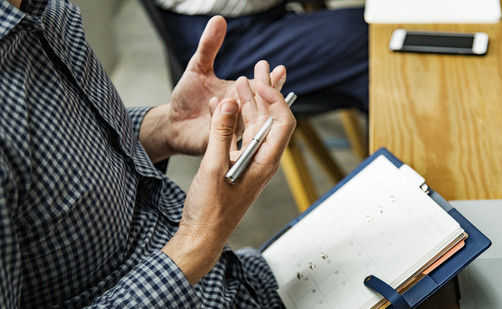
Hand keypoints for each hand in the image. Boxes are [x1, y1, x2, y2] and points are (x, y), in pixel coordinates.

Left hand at [140, 16, 286, 162]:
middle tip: (265, 79)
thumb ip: (209, 46)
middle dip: (264, 93)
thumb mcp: (197, 68)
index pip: (261, 88)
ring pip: (243, 120)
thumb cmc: (189, 99)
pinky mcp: (217, 142)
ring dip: (241, 107)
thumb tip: (219, 19)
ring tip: (236, 94)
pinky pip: (222, 131)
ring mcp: (230, 129)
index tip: (280, 69)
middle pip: (258, 106)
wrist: (172, 124)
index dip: (272, 81)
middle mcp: (240, 114)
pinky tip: (216, 103)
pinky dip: (220, 117)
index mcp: (240, 96)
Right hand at [161, 66, 295, 284]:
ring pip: (254, 126)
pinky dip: (233, 120)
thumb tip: (228, 104)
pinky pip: (239, 137)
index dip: (275, 100)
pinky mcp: (237, 165)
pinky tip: (223, 107)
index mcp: (265, 161)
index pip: (283, 123)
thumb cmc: (211, 209)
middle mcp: (262, 160)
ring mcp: (250, 162)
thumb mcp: (213, 166)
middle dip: (264, 93)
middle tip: (258, 68)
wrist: (202, 235)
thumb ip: (221, 133)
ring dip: (247, 104)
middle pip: (270, 120)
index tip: (258, 84)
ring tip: (239, 80)